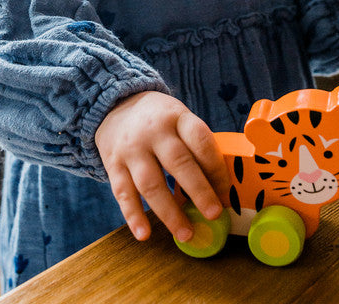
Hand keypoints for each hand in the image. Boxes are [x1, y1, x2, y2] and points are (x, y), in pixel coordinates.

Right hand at [94, 91, 230, 243]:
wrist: (116, 105)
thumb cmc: (160, 119)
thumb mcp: (179, 118)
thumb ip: (195, 145)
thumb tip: (218, 186)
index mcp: (177, 117)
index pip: (200, 140)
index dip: (215, 167)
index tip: (225, 191)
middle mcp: (154, 132)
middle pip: (178, 162)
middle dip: (198, 191)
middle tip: (214, 214)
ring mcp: (131, 149)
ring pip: (150, 183)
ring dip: (169, 213)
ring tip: (186, 233)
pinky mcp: (113, 164)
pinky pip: (123, 193)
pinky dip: (133, 216)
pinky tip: (144, 235)